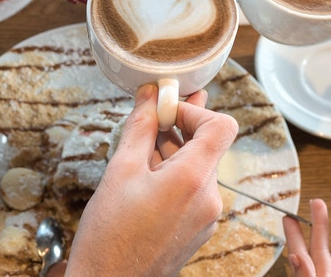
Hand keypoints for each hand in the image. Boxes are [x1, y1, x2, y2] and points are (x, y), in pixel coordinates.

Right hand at [64, 84, 237, 275]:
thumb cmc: (109, 236)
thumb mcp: (120, 170)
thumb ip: (140, 127)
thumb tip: (150, 95)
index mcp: (193, 180)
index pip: (222, 126)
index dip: (196, 111)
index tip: (168, 109)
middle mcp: (208, 199)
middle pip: (208, 147)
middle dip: (180, 129)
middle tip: (154, 116)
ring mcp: (206, 218)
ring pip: (198, 169)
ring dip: (174, 153)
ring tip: (142, 149)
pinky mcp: (198, 230)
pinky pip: (193, 191)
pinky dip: (175, 176)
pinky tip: (145, 178)